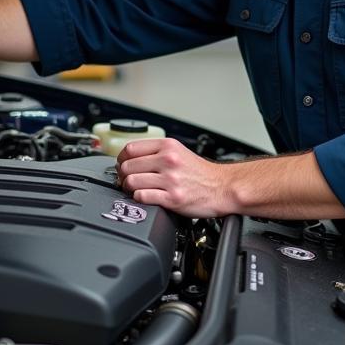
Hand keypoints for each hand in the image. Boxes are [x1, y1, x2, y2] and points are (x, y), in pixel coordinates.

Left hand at [117, 138, 233, 217]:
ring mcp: (170, 179)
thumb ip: (156, 151)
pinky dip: (139, 198)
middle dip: (123, 175)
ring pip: (132, 182)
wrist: (222, 187)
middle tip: (127, 180)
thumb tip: (131, 157)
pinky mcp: (172, 198)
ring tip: (135, 190)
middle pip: (127, 166)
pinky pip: (142, 197)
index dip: (121, 159)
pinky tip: (145, 197)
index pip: (130, 148)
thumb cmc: (201, 173)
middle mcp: (168, 160)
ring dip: (129, 188)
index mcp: (168, 146)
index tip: (123, 165)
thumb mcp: (178, 151)